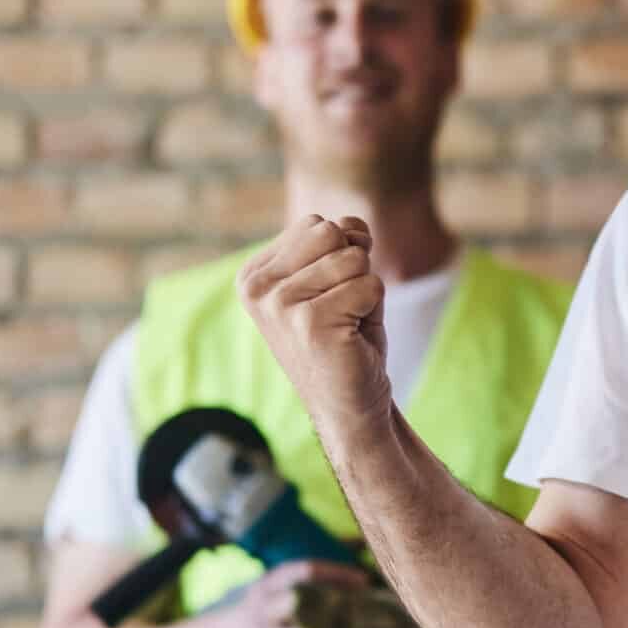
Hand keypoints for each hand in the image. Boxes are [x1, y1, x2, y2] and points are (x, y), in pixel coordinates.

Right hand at [216, 559, 370, 627]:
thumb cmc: (266, 614)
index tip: (363, 581)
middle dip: (333, 605)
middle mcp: (261, 612)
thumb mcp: (275, 591)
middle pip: (300, 603)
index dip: (336, 573)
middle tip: (358, 610)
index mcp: (266, 586)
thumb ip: (309, 585)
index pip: (303, 571)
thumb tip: (362, 584)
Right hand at [238, 214, 392, 431]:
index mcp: (254, 275)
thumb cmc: (346, 336)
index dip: (341, 254)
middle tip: (344, 308)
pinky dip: (373, 310)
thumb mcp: (338, 275)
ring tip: (346, 324)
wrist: (350, 403)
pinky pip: (370, 286)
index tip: (329, 296)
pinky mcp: (311, 323)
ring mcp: (280, 306)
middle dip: (354, 267)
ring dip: (364, 292)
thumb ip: (342, 239)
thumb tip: (353, 228)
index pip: (316, 224)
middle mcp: (258, 289)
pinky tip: (352, 338)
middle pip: (333, 233)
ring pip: (355, 259)